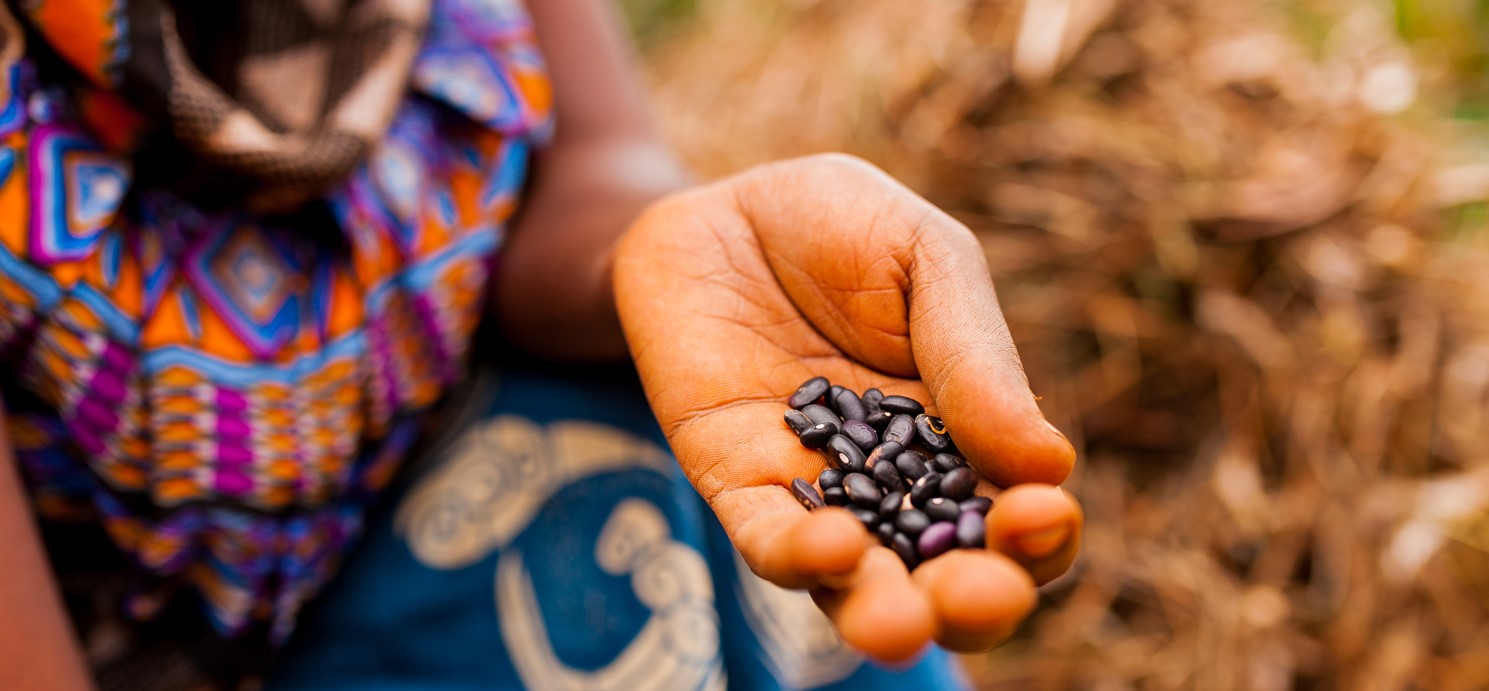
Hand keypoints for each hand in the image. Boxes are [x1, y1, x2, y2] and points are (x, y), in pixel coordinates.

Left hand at [613, 154, 1082, 660]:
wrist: (719, 209)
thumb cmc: (839, 227)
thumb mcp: (928, 261)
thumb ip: (976, 357)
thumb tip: (1051, 465)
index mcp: (969, 437)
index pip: (1022, 521)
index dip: (1044, 538)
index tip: (1041, 513)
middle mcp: (898, 487)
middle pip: (950, 578)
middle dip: (976, 604)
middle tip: (981, 594)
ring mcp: (817, 493)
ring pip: (860, 584)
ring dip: (886, 613)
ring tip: (902, 621)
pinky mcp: (738, 483)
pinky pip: (769, 540)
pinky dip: (799, 557)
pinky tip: (830, 547)